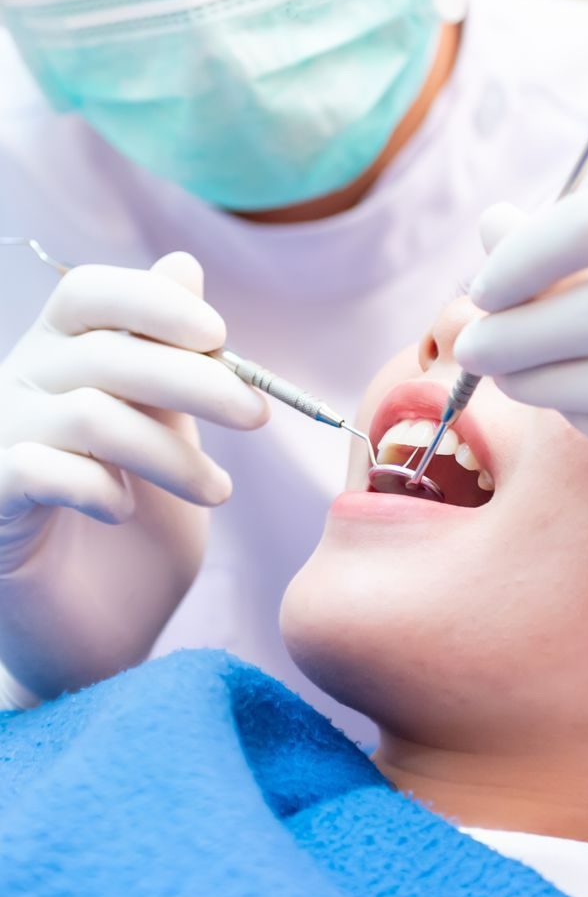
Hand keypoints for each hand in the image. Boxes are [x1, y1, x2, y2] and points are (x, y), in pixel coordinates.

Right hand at [0, 252, 267, 698]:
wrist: (95, 634)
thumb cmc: (138, 526)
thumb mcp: (167, 428)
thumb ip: (171, 355)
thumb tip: (184, 262)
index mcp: (61, 354)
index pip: (91, 293)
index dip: (154, 302)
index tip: (220, 336)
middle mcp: (19, 384)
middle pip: (106, 352)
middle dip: (194, 380)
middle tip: (256, 415)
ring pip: (92, 414)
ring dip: (171, 451)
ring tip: (220, 492)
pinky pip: (41, 471)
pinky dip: (97, 486)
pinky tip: (125, 510)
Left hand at [456, 171, 587, 495]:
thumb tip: (493, 228)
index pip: (576, 229)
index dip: (513, 256)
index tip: (487, 276)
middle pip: (563, 321)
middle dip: (496, 333)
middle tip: (471, 337)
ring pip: (584, 392)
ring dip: (533, 382)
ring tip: (513, 368)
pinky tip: (580, 403)